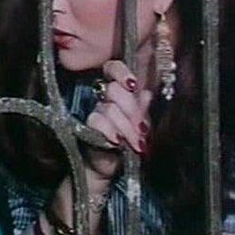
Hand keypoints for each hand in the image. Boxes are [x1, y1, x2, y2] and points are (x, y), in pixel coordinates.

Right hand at [83, 60, 152, 180]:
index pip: (113, 68)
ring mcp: (95, 112)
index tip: (132, 84)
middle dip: (132, 109)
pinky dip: (110, 132)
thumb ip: (143, 106)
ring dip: (126, 128)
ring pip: (109, 109)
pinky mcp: (87, 128)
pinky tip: (118, 142)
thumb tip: (147, 93)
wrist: (114, 166)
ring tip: (136, 143)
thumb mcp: (142, 122)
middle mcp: (104, 98)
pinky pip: (97, 122)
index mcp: (119, 91)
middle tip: (142, 128)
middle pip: (113, 89)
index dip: (121, 72)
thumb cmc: (130, 141)